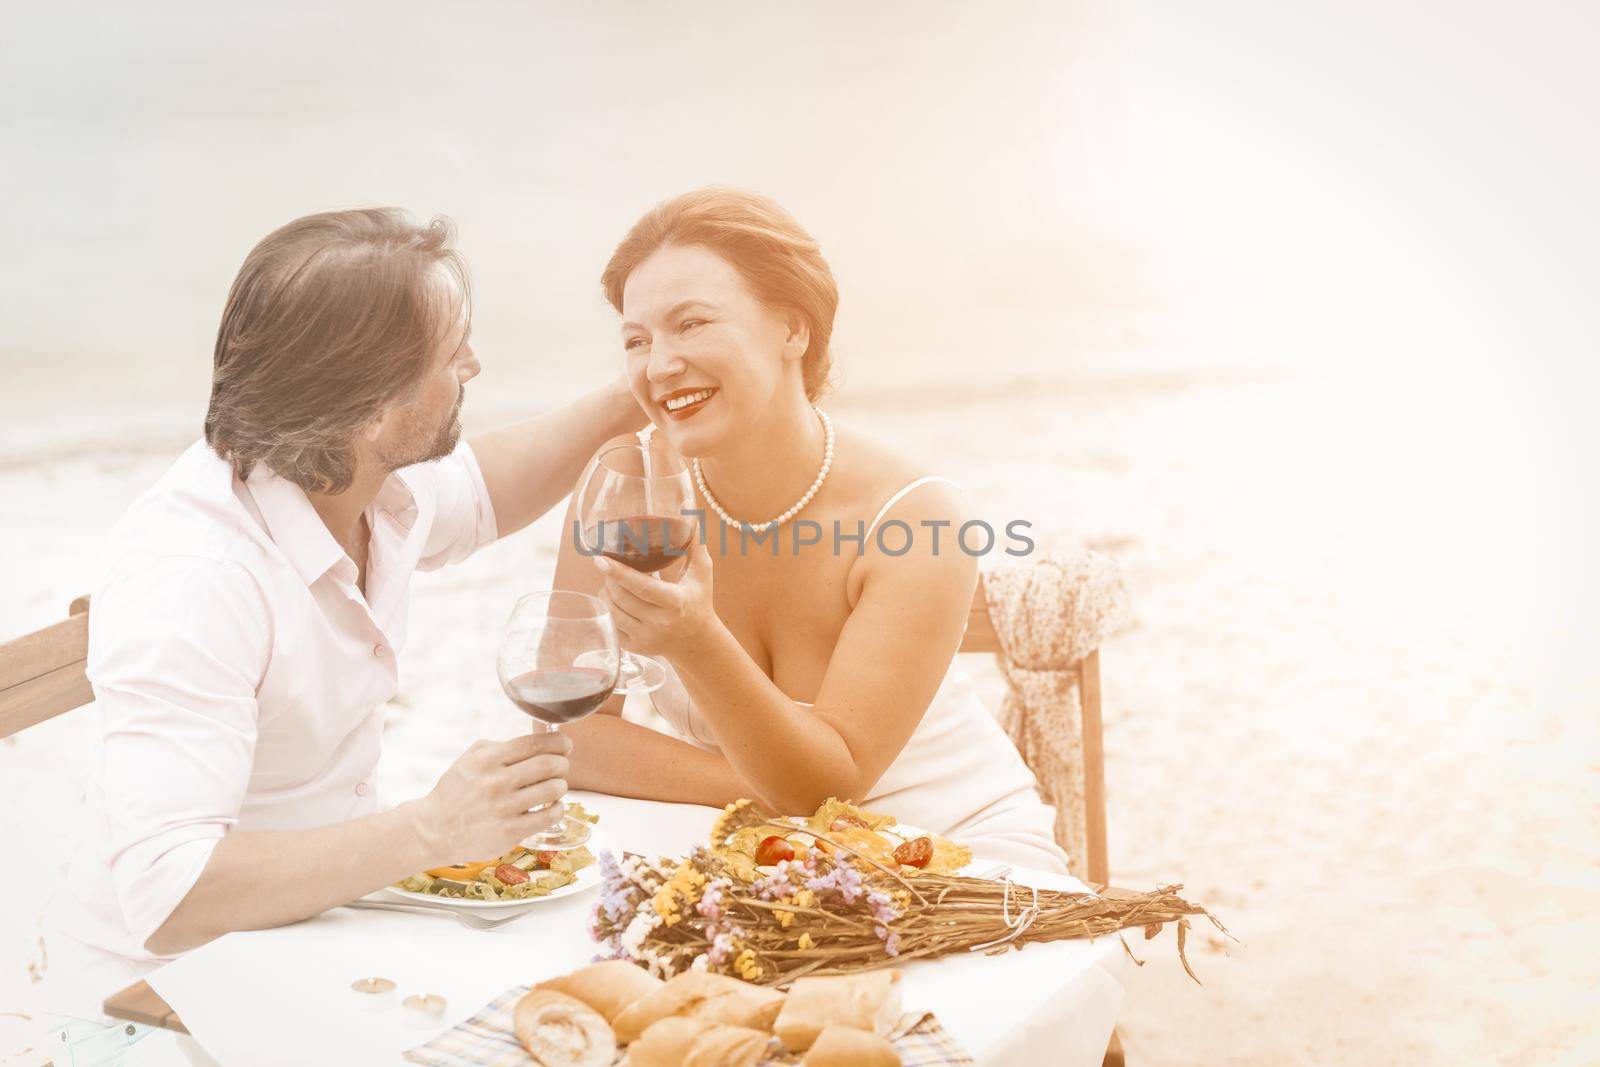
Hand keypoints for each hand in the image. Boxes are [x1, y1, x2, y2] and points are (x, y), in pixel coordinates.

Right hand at [411, 731, 571, 863]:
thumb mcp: (470, 759)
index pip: (534, 743)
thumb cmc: (457, 791)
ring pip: (553, 789)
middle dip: (562, 763)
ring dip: (561, 786)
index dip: (558, 741)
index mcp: (486, 760)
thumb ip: (500, 746)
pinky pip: (549, 816)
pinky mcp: (510, 832)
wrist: (434, 830)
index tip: (565, 744)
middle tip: (561, 766)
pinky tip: (552, 807)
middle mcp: (495, 782)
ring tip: (556, 787)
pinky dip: (558, 809)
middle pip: (549, 764)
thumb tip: (538, 741)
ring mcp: (503, 808)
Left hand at [594, 533, 717, 656]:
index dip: (618, 573)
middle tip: (608, 565)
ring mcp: (645, 637)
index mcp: (675, 602)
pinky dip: (608, 609)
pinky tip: (615, 599)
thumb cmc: (699, 599)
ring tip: (611, 580)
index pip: (641, 587)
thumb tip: (687, 505)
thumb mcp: (702, 570)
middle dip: (610, 578)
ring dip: (606, 592)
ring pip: (612, 611)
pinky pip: (611, 625)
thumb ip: (694, 539)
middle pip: (621, 597)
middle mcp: (659, 622)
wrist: (697, 640)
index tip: (599, 559)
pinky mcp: (635, 647)